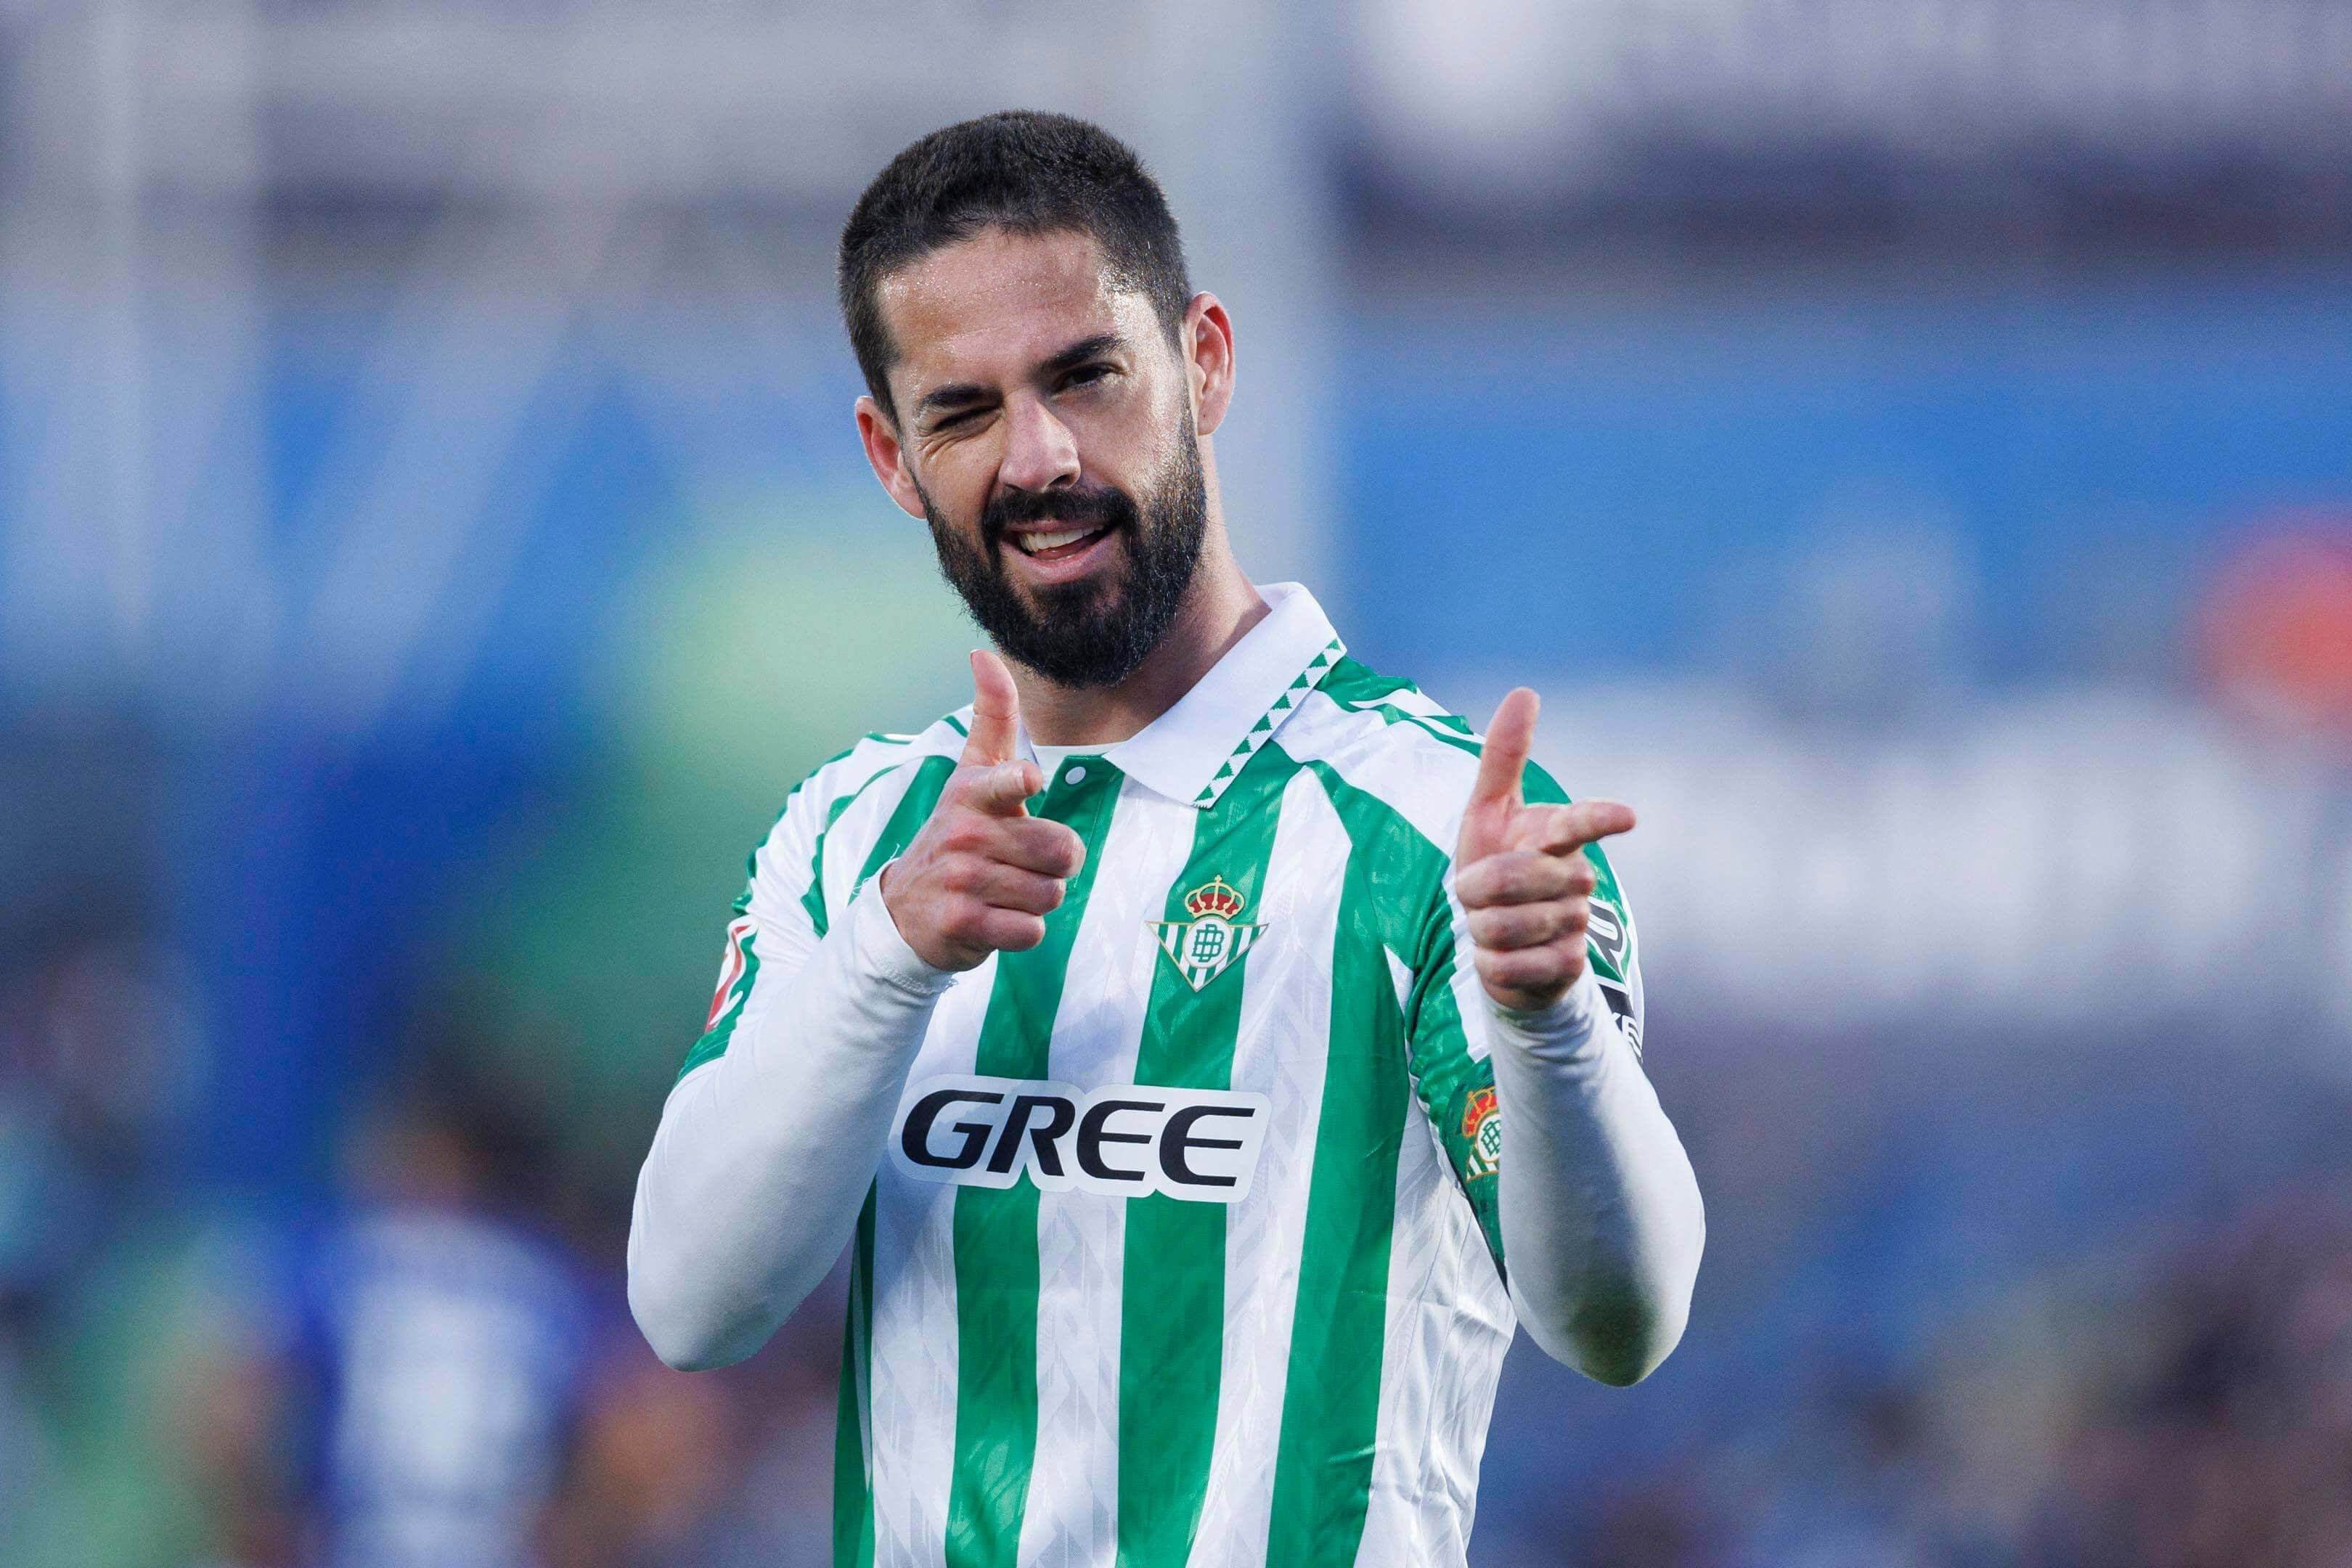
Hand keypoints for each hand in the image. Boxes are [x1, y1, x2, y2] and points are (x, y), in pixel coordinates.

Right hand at [879, 650, 1087, 970]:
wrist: (907, 910)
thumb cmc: (959, 833)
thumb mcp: (971, 774)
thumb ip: (992, 716)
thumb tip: (982, 651)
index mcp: (972, 793)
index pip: (1003, 781)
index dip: (1018, 783)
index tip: (1028, 781)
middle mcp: (963, 834)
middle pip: (1062, 852)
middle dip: (1055, 865)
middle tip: (1021, 863)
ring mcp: (961, 880)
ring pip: (1051, 893)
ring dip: (1037, 899)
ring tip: (1004, 891)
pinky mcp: (962, 924)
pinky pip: (1032, 931)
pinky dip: (1022, 931)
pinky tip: (995, 919)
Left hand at [1455, 688, 1635, 1013]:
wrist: (1503, 946)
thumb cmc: (1496, 866)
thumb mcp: (1489, 811)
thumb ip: (1504, 756)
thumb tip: (1526, 690)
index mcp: (1557, 836)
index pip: (1579, 822)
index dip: (1599, 817)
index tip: (1626, 816)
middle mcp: (1576, 877)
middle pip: (1514, 878)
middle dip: (1477, 887)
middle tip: (1475, 894)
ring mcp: (1576, 924)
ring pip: (1507, 926)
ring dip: (1481, 928)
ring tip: (1492, 925)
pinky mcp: (1566, 968)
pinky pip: (1509, 967)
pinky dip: (1491, 965)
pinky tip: (1502, 960)